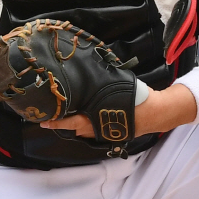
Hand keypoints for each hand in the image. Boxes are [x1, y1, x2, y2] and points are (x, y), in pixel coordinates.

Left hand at [40, 84, 198, 138]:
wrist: (156, 112)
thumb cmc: (135, 96)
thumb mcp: (115, 83)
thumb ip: (99, 80)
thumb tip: (89, 63)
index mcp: (96, 116)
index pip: (70, 122)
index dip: (55, 122)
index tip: (42, 121)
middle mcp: (97, 128)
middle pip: (73, 129)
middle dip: (61, 124)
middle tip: (49, 116)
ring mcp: (104, 133)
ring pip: (83, 132)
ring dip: (73, 125)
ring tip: (63, 116)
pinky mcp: (110, 135)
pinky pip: (93, 132)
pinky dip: (86, 126)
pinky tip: (83, 118)